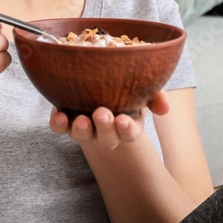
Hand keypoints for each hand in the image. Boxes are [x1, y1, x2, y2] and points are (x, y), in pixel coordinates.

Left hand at [49, 90, 170, 149]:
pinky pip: (60, 127)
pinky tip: (57, 115)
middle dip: (105, 128)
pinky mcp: (66, 120)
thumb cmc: (128, 90)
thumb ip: (156, 95)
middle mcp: (105, 131)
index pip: (129, 133)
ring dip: (81, 130)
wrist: (100, 84)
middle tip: (101, 114)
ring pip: (82, 135)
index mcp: (127, 125)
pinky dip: (58, 124)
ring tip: (81, 121)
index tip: (123, 121)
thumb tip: (165, 107)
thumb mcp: (144, 90)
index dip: (127, 130)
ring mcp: (86, 127)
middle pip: (107, 138)